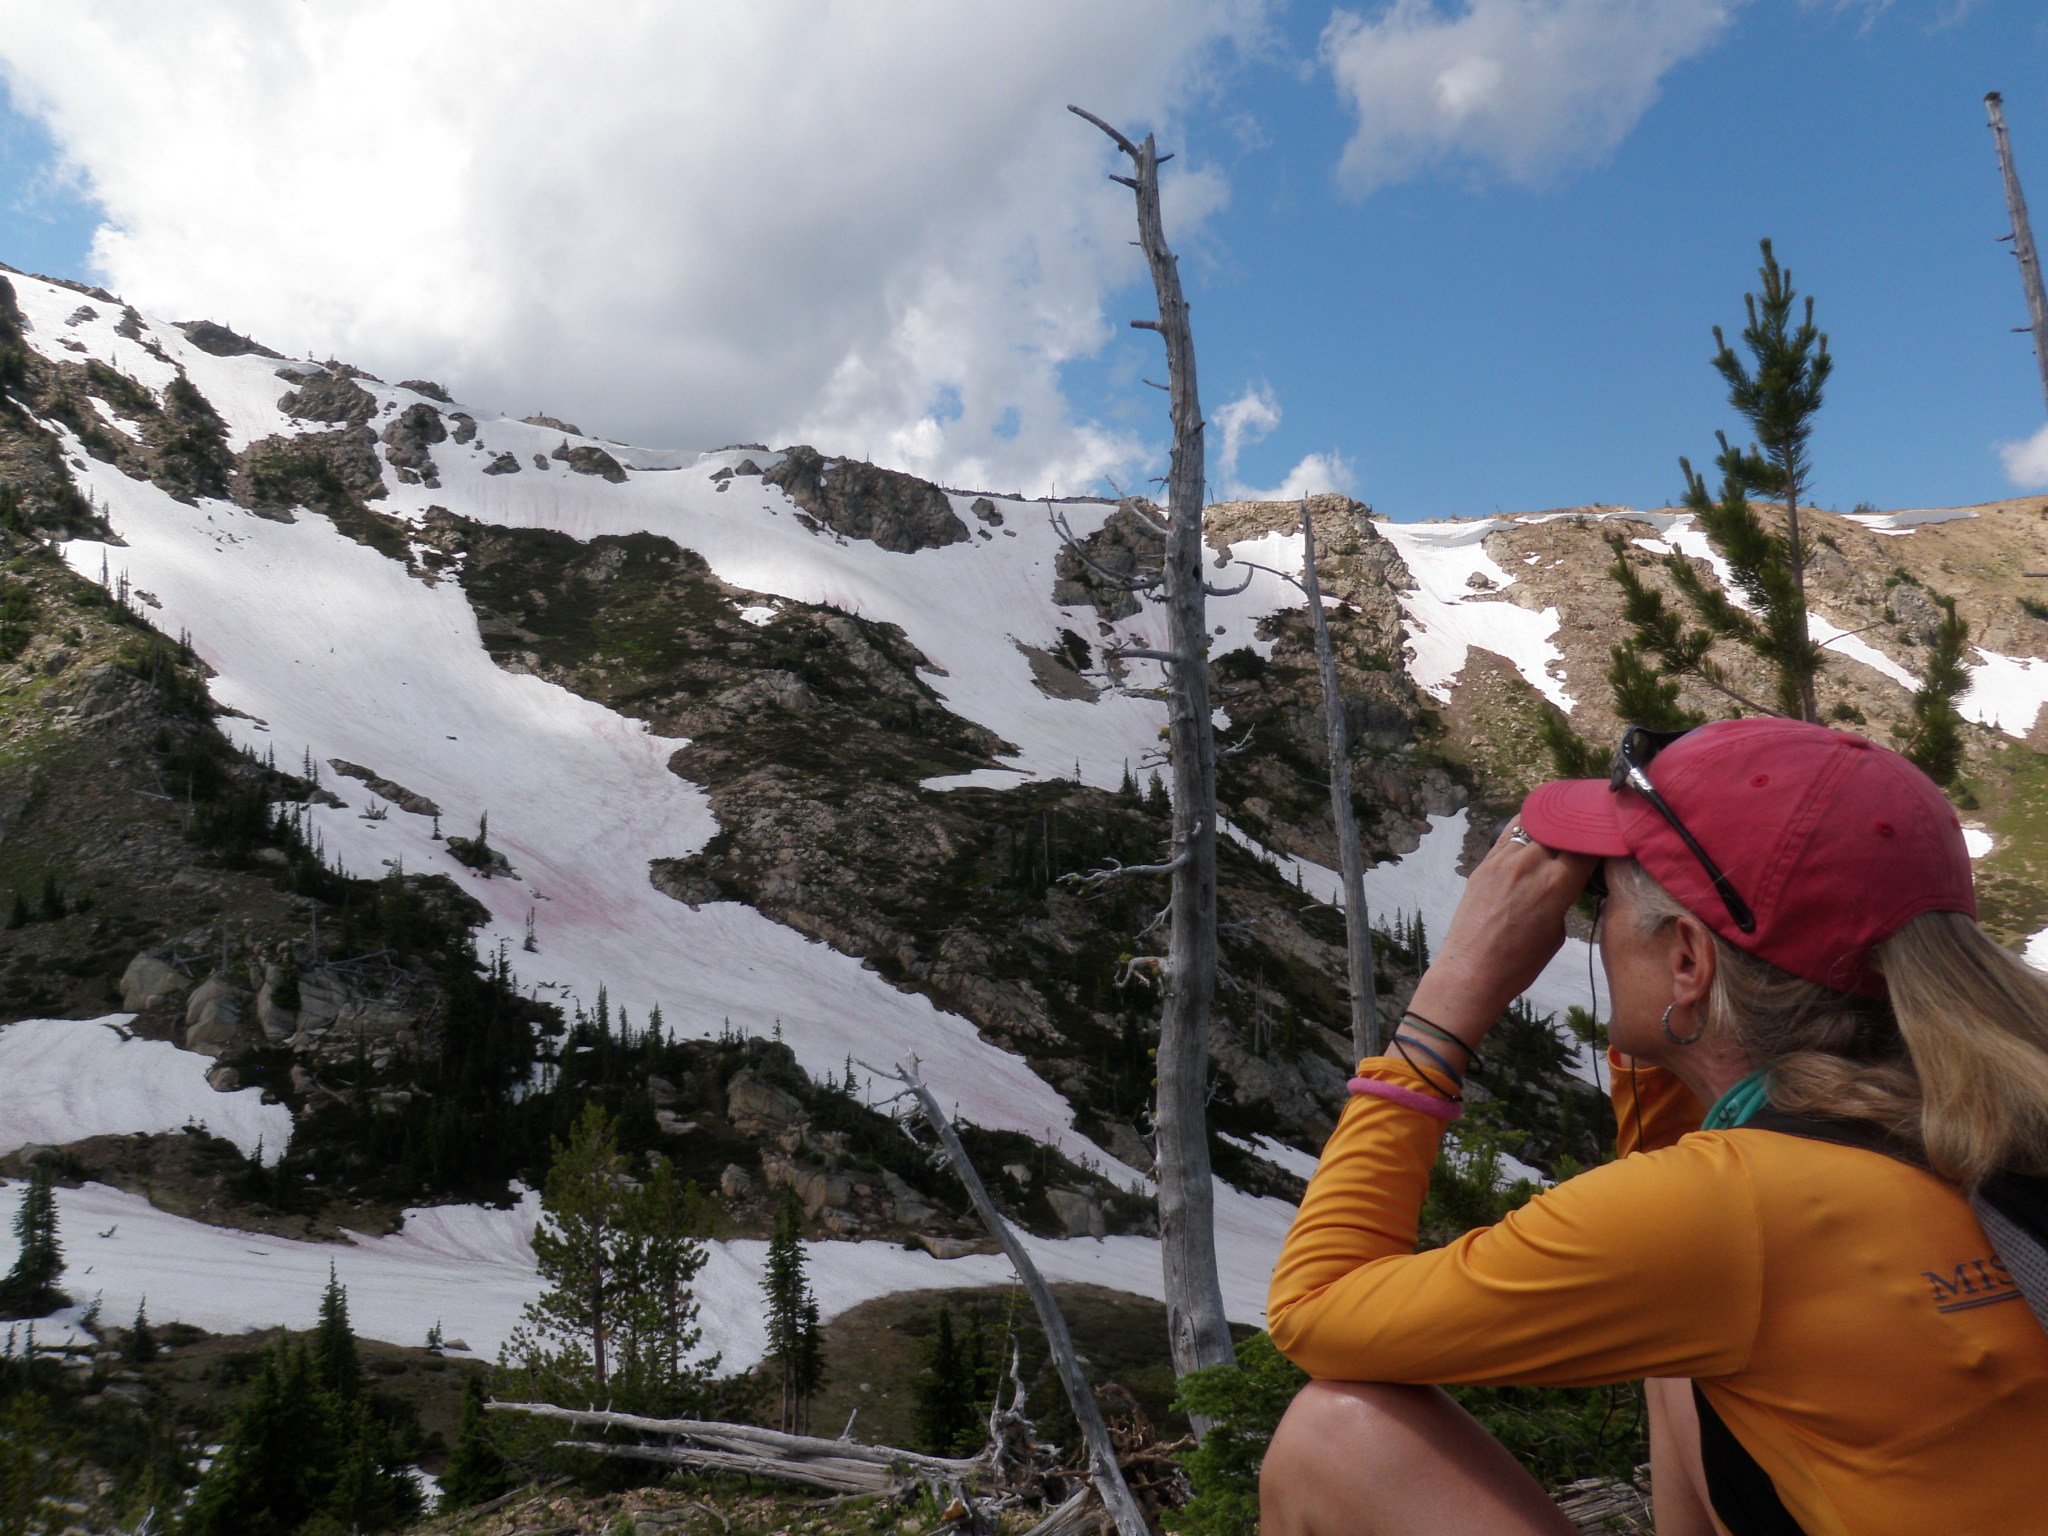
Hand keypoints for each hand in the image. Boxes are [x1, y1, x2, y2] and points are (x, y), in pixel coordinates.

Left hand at [1403, 820, 1598, 1050]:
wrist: (1473, 970)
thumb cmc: (1521, 962)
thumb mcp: (1558, 931)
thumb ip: (1567, 897)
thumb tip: (1571, 880)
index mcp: (1558, 883)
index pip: (1589, 845)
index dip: (1601, 841)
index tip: (1608, 841)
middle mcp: (1532, 863)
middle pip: (1565, 828)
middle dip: (1580, 829)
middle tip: (1589, 831)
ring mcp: (1505, 858)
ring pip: (1537, 822)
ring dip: (1554, 823)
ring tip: (1565, 826)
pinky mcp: (1486, 861)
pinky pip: (1511, 830)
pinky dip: (1529, 825)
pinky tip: (1538, 826)